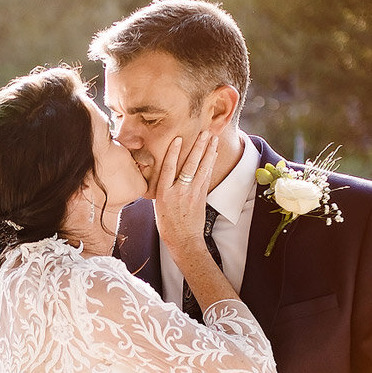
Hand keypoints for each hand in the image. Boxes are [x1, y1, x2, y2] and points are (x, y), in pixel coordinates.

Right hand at [153, 131, 219, 251]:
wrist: (183, 240)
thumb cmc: (168, 224)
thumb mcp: (158, 206)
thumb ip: (162, 189)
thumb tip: (164, 174)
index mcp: (164, 194)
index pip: (168, 168)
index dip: (173, 152)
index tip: (178, 139)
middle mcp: (178, 192)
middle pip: (189, 165)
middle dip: (197, 147)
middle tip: (204, 132)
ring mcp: (192, 194)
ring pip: (202, 169)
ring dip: (208, 152)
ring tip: (212, 138)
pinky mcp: (202, 196)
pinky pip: (207, 176)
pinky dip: (210, 164)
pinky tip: (213, 154)